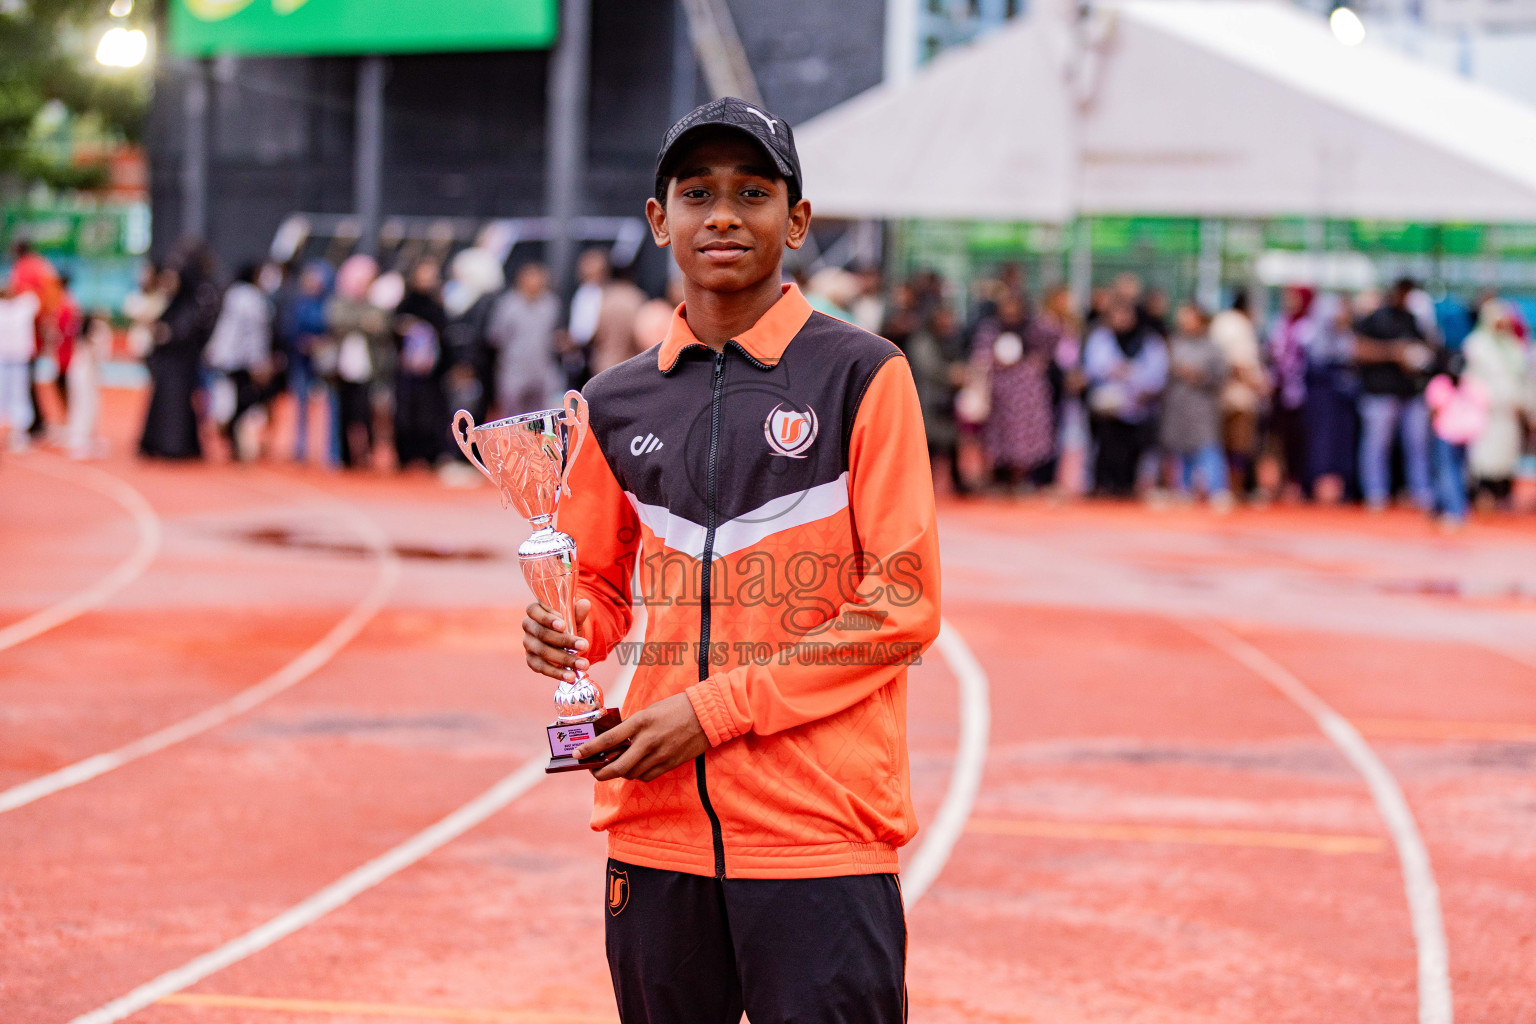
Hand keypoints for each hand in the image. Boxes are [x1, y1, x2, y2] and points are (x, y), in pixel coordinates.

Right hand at [522, 598, 590, 682]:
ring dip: (564, 659)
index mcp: (535, 611)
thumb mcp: (573, 617)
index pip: (534, 611)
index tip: (563, 626)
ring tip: (583, 665)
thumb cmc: (566, 624)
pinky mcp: (532, 660)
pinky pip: (542, 668)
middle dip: (564, 641)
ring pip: (543, 652)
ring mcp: (528, 645)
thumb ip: (577, 612)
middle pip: (542, 634)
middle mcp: (528, 627)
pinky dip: (557, 673)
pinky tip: (570, 676)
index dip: (547, 619)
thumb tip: (585, 604)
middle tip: (584, 646)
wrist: (563, 641)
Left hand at [580, 692, 709, 782]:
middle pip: (618, 767)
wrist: (707, 714)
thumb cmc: (676, 708)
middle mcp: (648, 740)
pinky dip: (637, 775)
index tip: (577, 754)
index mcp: (640, 721)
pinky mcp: (670, 764)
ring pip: (632, 774)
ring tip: (616, 766)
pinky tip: (636, 768)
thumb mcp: (649, 711)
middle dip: (601, 773)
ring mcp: (660, 754)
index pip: (609, 739)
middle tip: (594, 771)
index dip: (590, 749)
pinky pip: (647, 777)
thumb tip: (615, 742)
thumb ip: (632, 727)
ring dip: (620, 773)